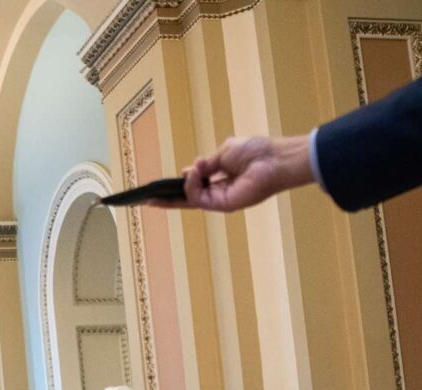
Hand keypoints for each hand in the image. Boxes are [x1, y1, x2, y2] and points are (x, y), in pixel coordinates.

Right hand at [168, 134, 314, 212]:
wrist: (274, 160)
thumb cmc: (255, 152)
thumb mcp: (224, 153)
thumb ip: (206, 164)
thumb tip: (188, 169)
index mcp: (220, 180)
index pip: (193, 187)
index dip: (176, 186)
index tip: (158, 187)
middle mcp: (218, 193)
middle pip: (186, 199)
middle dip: (166, 199)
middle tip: (146, 198)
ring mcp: (219, 201)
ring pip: (190, 199)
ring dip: (185, 184)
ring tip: (191, 169)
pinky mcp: (221, 205)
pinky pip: (198, 198)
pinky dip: (192, 185)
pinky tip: (195, 171)